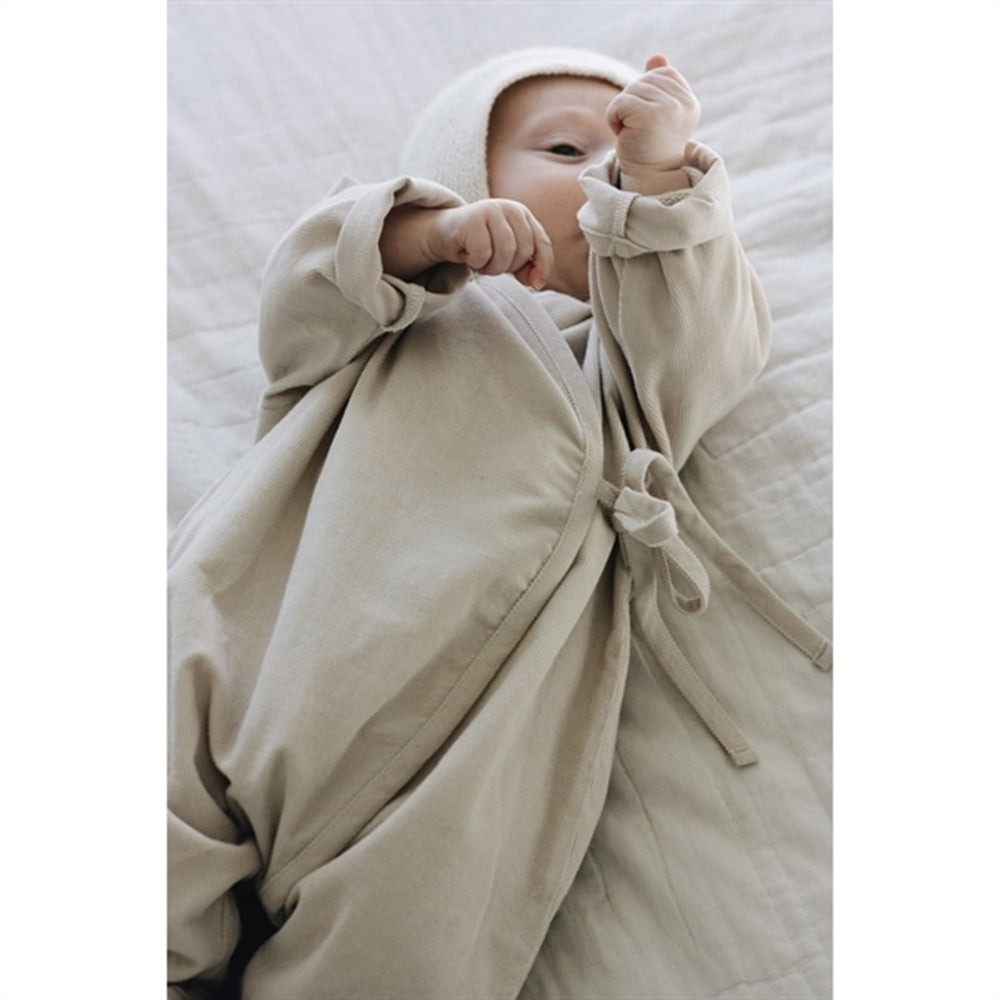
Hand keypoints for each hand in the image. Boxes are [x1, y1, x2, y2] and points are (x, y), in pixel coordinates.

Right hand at [428, 200, 553, 289]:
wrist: (445, 233)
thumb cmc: (480, 244)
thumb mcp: (507, 255)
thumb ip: (526, 266)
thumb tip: (537, 283)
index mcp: (522, 214)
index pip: (542, 243)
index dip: (542, 267)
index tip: (535, 285)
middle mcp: (510, 208)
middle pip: (522, 252)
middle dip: (507, 267)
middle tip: (490, 264)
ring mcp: (491, 210)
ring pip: (505, 253)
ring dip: (491, 267)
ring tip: (479, 260)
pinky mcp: (472, 219)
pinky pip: (483, 253)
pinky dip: (475, 261)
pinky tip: (467, 253)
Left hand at [606, 55, 700, 193]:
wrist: (646, 178)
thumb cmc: (648, 146)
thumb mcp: (654, 113)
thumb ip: (657, 85)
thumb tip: (656, 57)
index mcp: (688, 101)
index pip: (662, 73)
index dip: (645, 93)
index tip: (647, 120)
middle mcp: (684, 103)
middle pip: (644, 80)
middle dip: (631, 102)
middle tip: (637, 129)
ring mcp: (670, 108)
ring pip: (630, 91)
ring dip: (621, 112)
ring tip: (631, 133)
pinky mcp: (651, 115)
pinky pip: (621, 102)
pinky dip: (613, 118)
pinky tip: (622, 134)